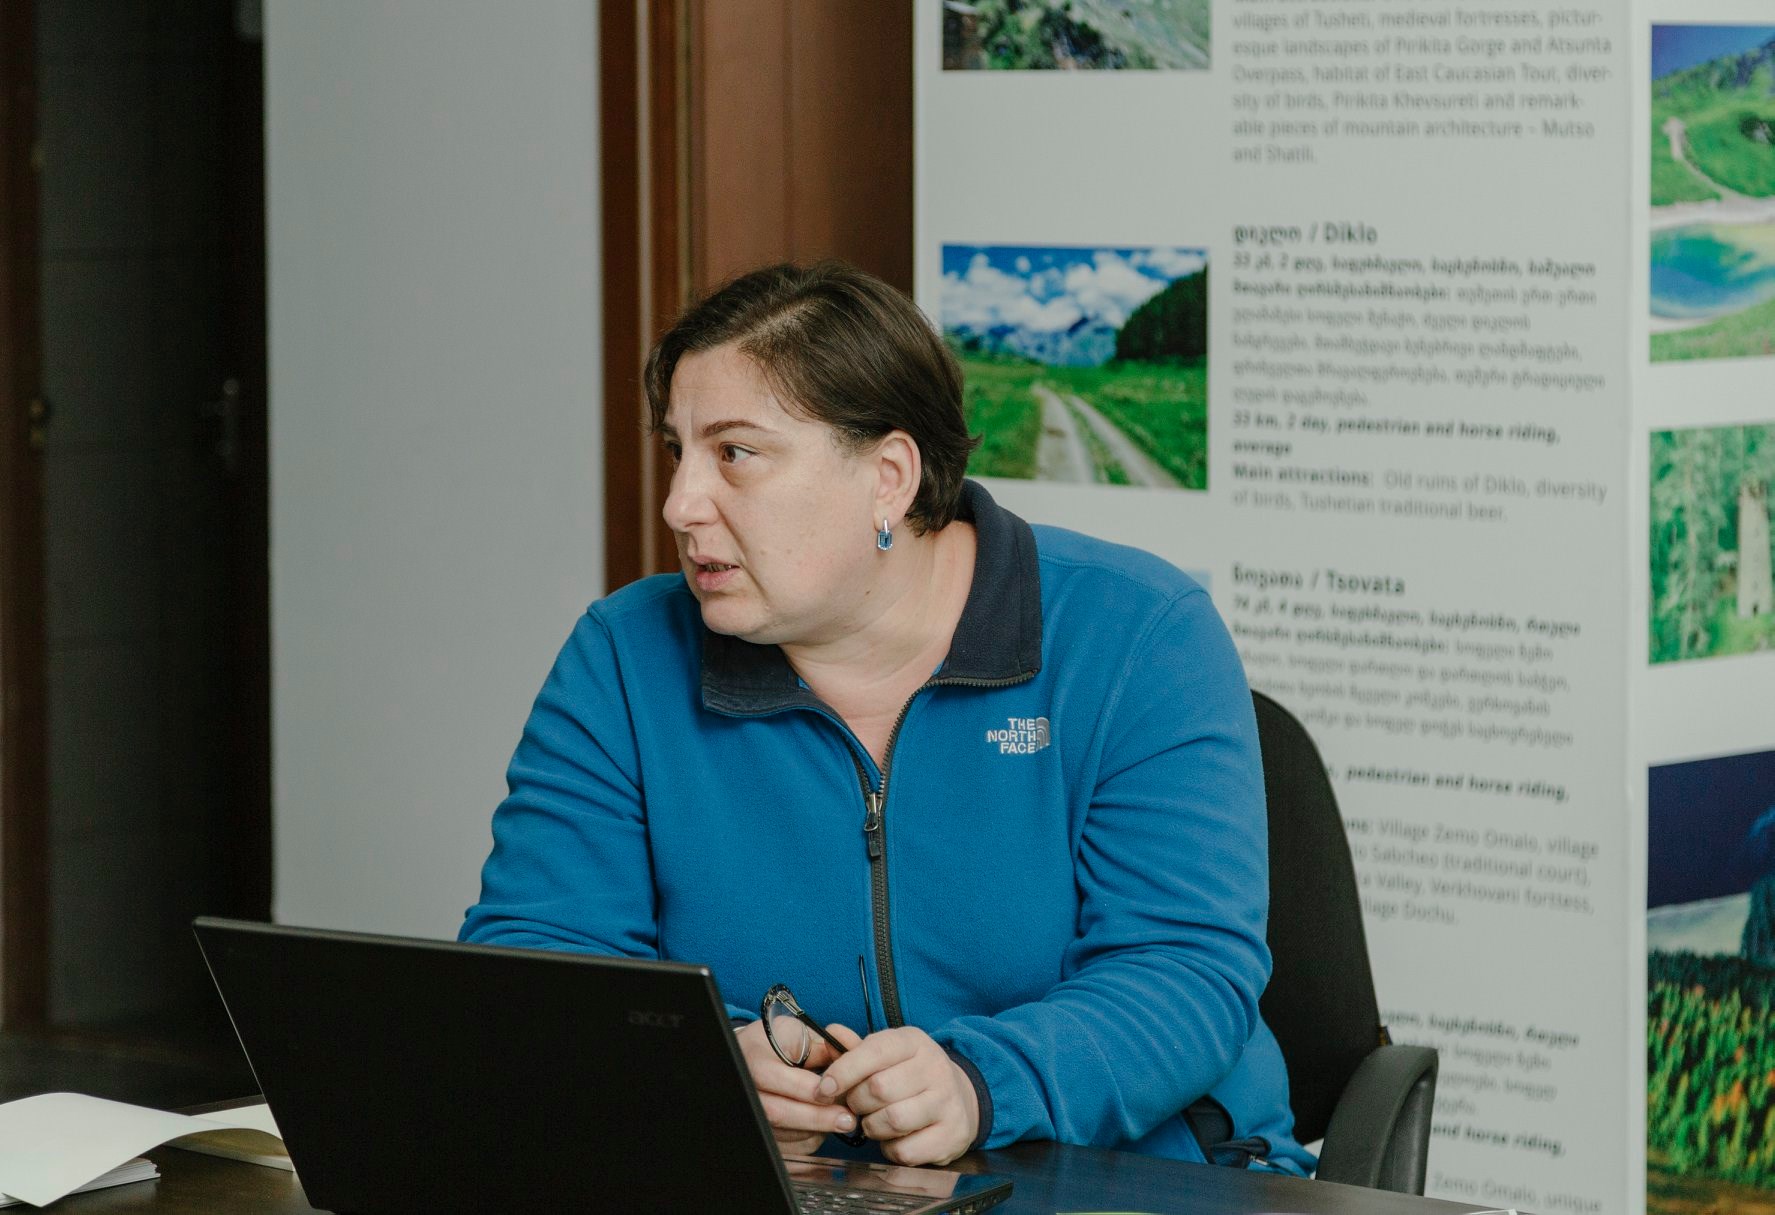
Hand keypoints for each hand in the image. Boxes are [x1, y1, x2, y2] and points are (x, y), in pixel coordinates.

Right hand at [734, 1020, 860, 1153]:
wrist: (755, 1058)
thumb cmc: (779, 1044)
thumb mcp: (798, 1033)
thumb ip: (824, 1046)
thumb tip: (854, 1055)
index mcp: (752, 1059)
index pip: (771, 1077)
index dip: (804, 1089)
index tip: (833, 1092)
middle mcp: (746, 1090)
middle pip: (776, 1113)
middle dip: (817, 1117)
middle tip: (847, 1119)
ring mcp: (752, 1116)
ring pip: (784, 1135)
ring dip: (817, 1130)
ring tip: (839, 1118)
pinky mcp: (763, 1136)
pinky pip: (788, 1149)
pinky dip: (811, 1140)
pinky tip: (823, 1127)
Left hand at [813, 1025, 979, 1165]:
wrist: (961, 1099)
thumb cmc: (911, 1076)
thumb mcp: (888, 1054)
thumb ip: (856, 1048)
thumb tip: (831, 1034)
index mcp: (915, 1042)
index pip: (875, 1050)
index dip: (844, 1070)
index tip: (825, 1087)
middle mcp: (935, 1068)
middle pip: (879, 1088)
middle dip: (857, 1102)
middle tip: (856, 1106)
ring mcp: (948, 1102)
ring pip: (892, 1120)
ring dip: (872, 1127)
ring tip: (874, 1122)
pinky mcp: (952, 1135)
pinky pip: (906, 1150)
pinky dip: (891, 1150)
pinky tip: (894, 1139)